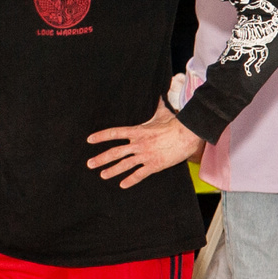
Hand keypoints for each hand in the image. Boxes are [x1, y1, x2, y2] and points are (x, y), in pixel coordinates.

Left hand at [86, 103, 201, 187]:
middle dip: (101, 159)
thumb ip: (157, 105)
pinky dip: (130, 180)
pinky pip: (139, 174)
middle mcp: (139, 144)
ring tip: (102, 175)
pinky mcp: (155, 165)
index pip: (114, 133)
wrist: (188, 134)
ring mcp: (146, 155)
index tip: (90, 140)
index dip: (101, 136)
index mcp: (138, 131)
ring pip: (124, 165)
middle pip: (115, 152)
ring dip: (112, 170)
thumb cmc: (175, 123)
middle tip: (90, 164)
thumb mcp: (162, 113)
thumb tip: (159, 94)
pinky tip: (122, 185)